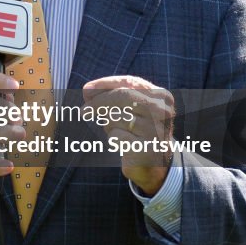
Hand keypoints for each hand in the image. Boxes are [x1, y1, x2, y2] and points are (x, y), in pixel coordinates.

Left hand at [83, 75, 175, 194]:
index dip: (105, 84)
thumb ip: (111, 95)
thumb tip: (87, 90)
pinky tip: (121, 142)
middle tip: (83, 111)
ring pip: (116, 117)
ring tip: (116, 130)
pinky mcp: (145, 148)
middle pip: (122, 96)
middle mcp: (162, 111)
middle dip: (98, 102)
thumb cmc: (137, 129)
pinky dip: (112, 137)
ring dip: (108, 124)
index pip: (129, 82)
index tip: (86, 89)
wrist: (155, 162)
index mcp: (161, 96)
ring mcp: (155, 129)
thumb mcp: (130, 108)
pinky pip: (115, 136)